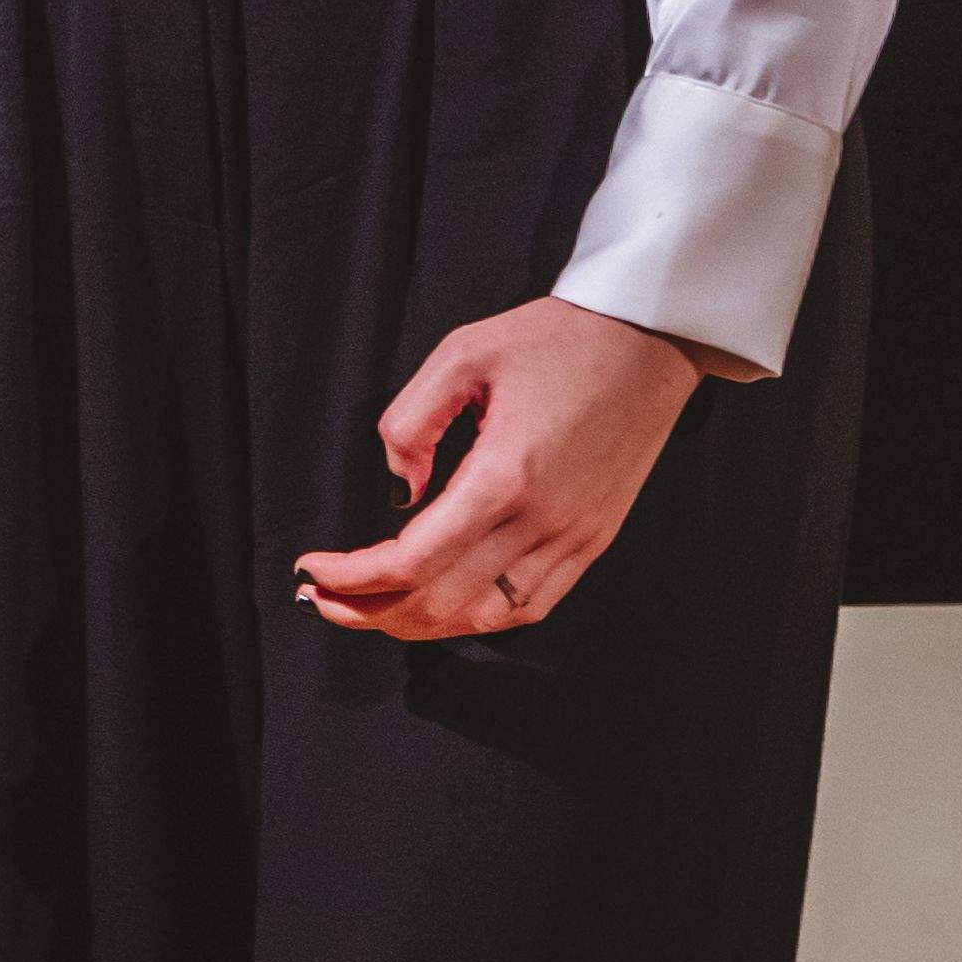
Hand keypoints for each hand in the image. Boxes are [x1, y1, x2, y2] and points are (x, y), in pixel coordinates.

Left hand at [292, 295, 702, 641]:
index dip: (353, 576)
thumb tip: (400, 487)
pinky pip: (530, 606)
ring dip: (420, 624)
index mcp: (503, 476)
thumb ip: (410, 423)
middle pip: (440, 602)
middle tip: (323, 599)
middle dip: (370, 612)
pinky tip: (444, 604)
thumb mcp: (462, 354)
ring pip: (484, 617)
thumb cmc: (556, 337)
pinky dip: (477, 617)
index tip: (312, 568)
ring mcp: (574, 538)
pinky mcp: (593, 540)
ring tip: (372, 610)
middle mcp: (541, 522)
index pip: (412, 560)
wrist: (649, 340)